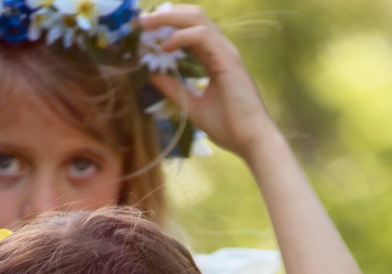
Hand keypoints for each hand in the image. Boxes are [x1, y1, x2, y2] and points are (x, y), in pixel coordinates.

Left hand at [138, 6, 278, 157]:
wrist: (250, 140)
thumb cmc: (229, 126)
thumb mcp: (192, 106)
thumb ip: (174, 90)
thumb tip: (153, 76)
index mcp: (215, 57)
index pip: (191, 30)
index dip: (168, 25)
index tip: (145, 30)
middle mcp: (221, 49)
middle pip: (194, 17)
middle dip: (166, 15)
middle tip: (141, 20)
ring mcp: (226, 52)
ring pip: (198, 20)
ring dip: (170, 19)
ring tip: (148, 26)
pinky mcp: (228, 59)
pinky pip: (202, 36)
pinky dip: (181, 36)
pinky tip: (166, 46)